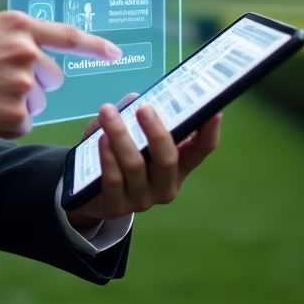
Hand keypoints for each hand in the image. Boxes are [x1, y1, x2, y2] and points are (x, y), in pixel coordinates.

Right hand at [0, 11, 121, 137]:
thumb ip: (14, 33)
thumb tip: (36, 43)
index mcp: (19, 26)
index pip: (68, 35)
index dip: (96, 45)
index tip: (116, 53)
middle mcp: (26, 51)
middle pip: (53, 77)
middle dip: (36, 83)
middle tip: (3, 82)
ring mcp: (22, 83)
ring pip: (39, 101)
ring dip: (20, 103)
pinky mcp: (15, 112)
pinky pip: (24, 122)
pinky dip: (9, 123)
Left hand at [66, 94, 221, 224]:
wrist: (90, 192)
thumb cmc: (117, 154)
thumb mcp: (129, 134)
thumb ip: (133, 115)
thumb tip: (135, 98)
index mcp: (176, 166)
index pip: (200, 150)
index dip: (208, 132)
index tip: (214, 112)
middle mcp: (165, 185)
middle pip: (167, 159)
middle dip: (156, 132)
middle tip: (144, 108)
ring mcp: (142, 198)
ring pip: (135, 166)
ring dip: (120, 135)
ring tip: (107, 112)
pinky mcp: (117, 205)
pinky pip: (114, 179)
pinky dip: (107, 156)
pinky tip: (101, 138)